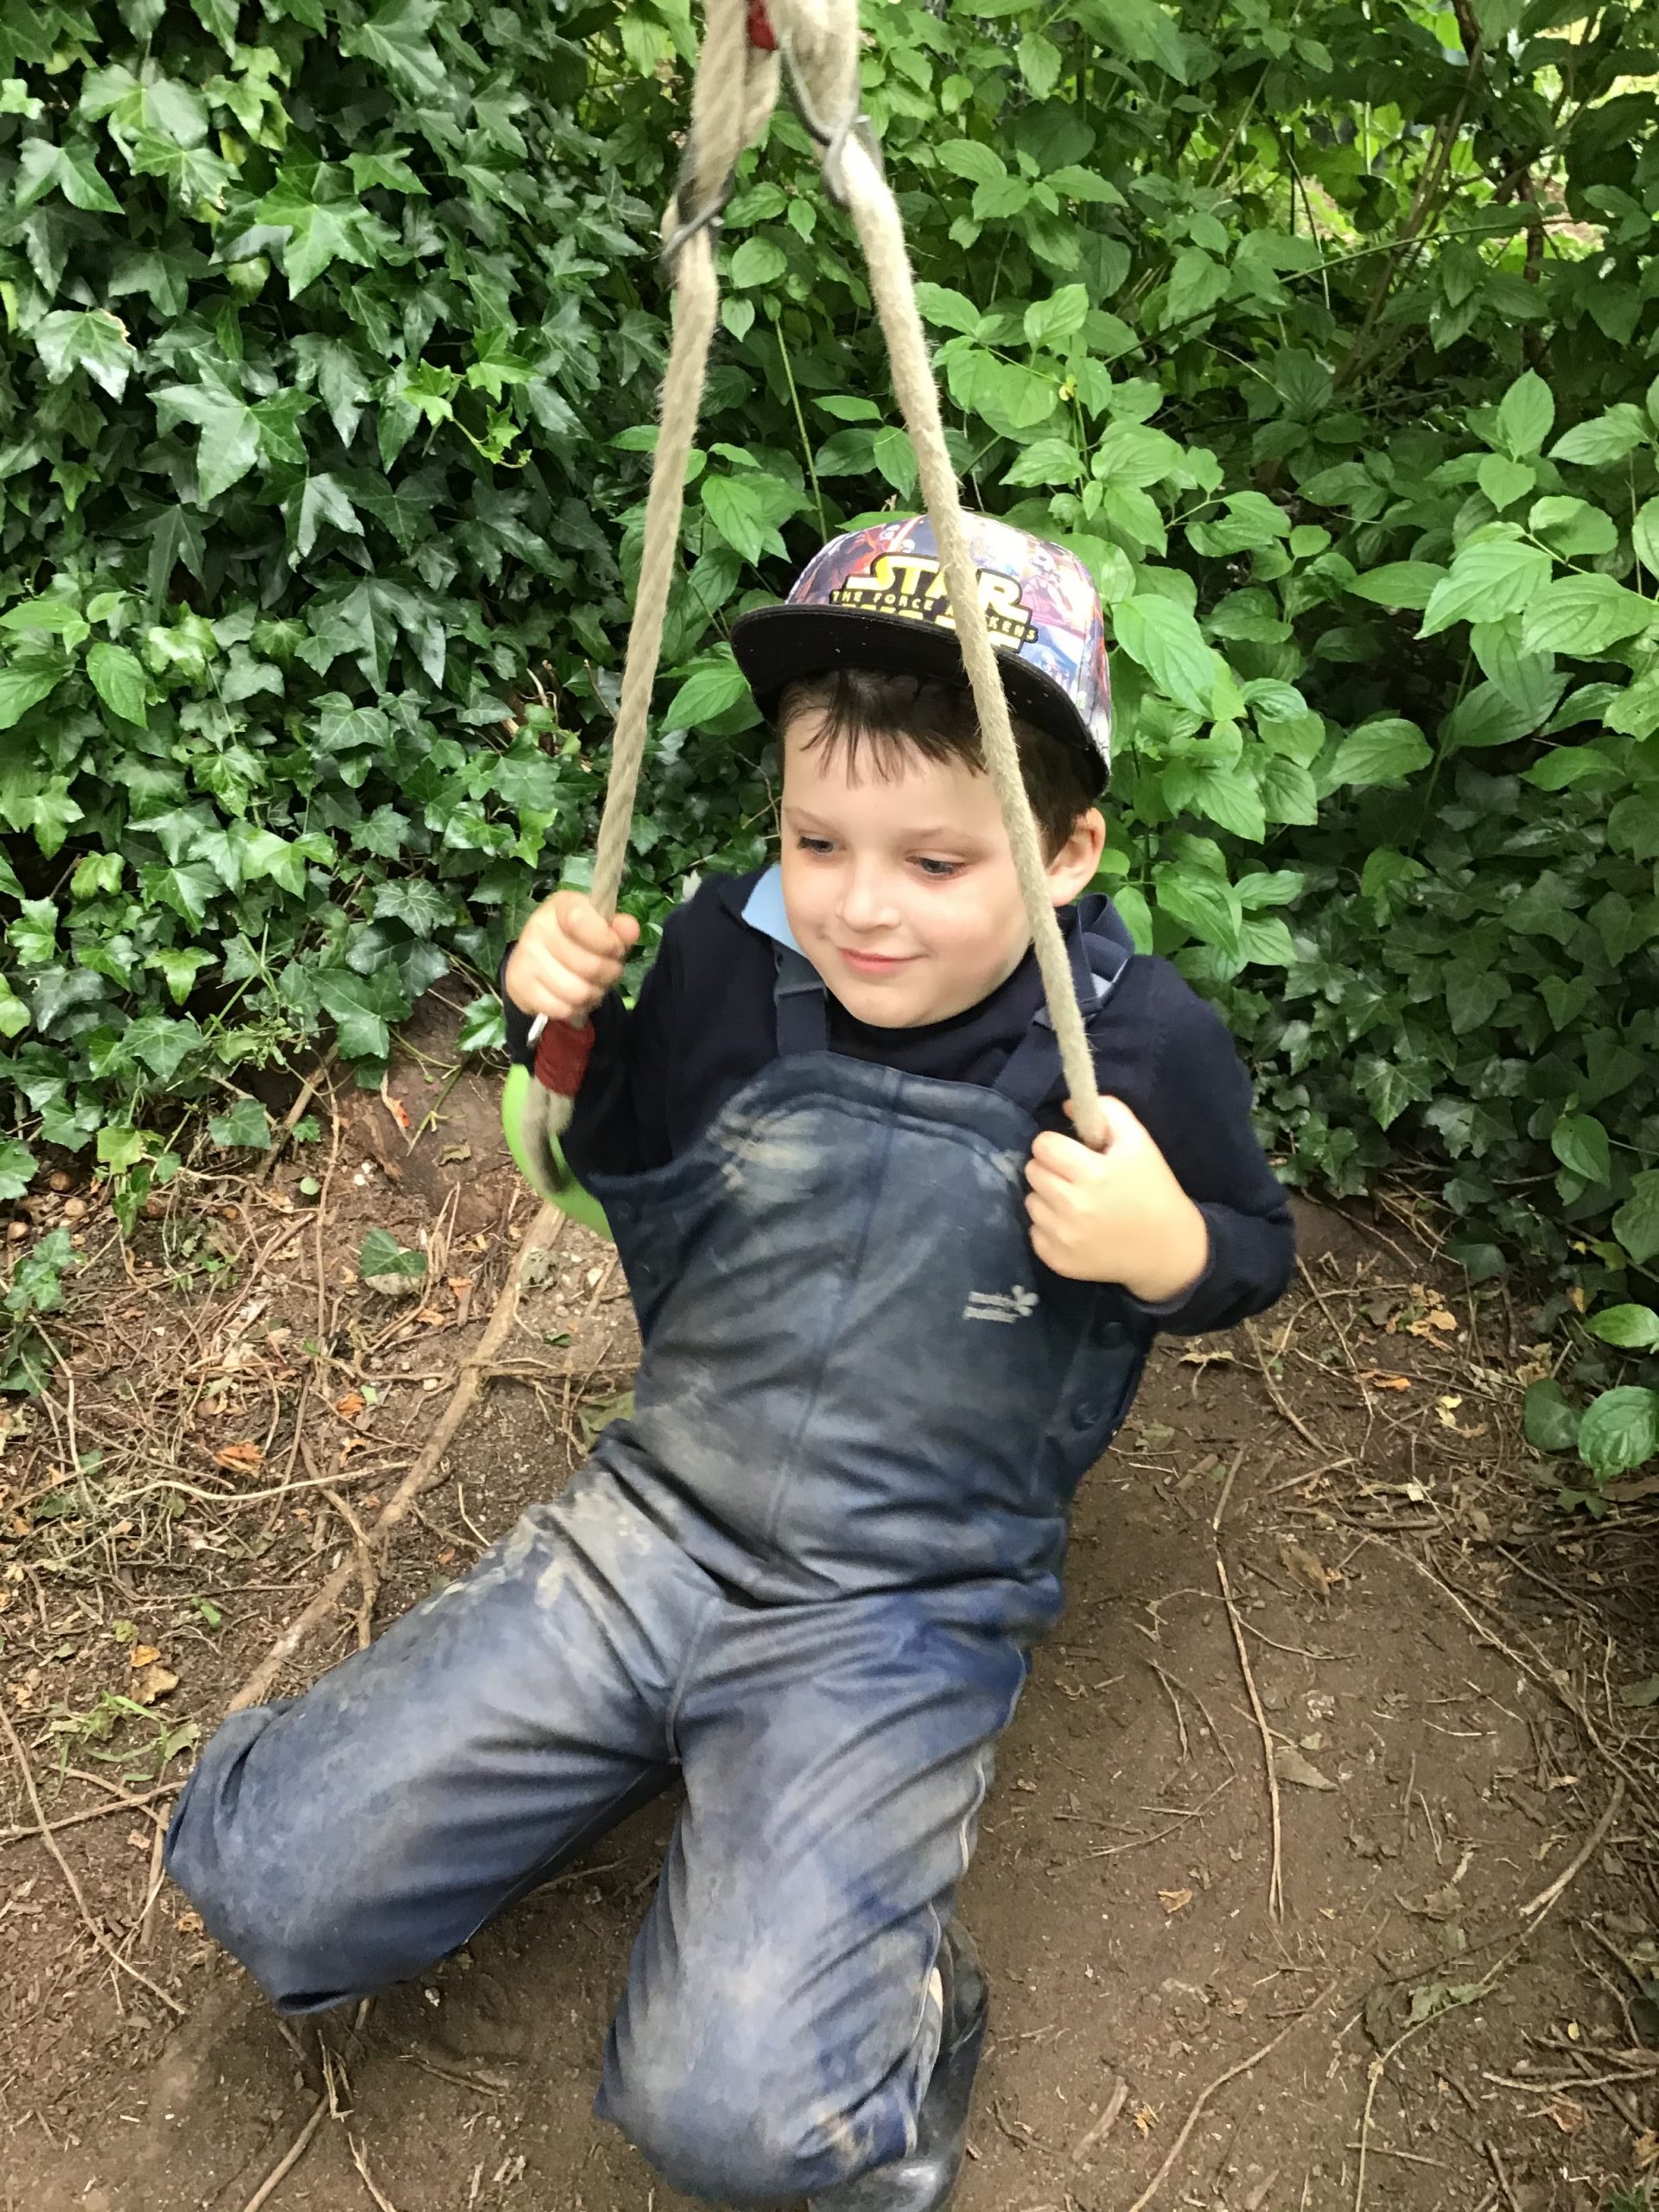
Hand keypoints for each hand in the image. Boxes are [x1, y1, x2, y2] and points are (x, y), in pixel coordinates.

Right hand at [503, 891, 639, 1025]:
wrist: (536, 960)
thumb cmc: (577, 940)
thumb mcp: (601, 928)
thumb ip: (619, 929)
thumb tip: (631, 929)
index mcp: (562, 906)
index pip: (580, 921)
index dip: (607, 942)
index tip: (616, 950)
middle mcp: (539, 927)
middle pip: (588, 965)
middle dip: (608, 975)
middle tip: (608, 973)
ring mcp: (527, 957)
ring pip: (577, 992)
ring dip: (593, 994)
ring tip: (592, 986)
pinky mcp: (520, 986)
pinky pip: (562, 1008)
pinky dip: (575, 1009)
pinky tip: (575, 998)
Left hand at [1024, 1095, 1209, 1302]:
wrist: (1167, 1248)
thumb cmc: (1153, 1189)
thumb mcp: (1140, 1141)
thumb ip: (1107, 1112)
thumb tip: (1065, 1106)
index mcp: (1092, 1173)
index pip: (1043, 1146)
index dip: (1056, 1145)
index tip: (1072, 1153)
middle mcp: (1073, 1206)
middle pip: (1032, 1172)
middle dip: (1050, 1169)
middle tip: (1074, 1177)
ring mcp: (1063, 1237)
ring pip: (1030, 1202)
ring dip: (1047, 1197)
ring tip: (1075, 1201)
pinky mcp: (1058, 1260)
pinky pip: (1034, 1232)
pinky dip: (1048, 1227)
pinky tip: (1074, 1226)